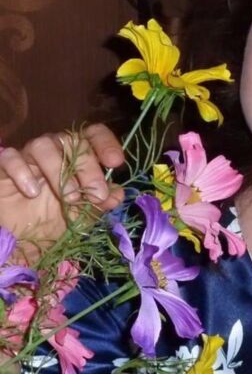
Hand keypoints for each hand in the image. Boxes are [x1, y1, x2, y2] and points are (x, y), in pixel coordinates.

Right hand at [0, 123, 124, 258]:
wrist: (23, 239)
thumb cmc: (58, 219)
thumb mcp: (86, 213)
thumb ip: (103, 202)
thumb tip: (118, 193)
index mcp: (78, 154)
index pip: (93, 134)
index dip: (106, 143)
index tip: (115, 162)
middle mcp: (55, 149)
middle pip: (72, 141)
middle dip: (88, 168)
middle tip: (96, 194)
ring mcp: (28, 155)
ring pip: (43, 145)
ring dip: (59, 171)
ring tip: (69, 198)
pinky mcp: (3, 166)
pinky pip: (10, 157)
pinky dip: (22, 171)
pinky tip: (32, 191)